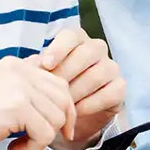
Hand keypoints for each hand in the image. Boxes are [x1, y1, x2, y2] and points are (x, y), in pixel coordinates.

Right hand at [0, 55, 74, 149]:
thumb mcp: (4, 95)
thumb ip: (30, 89)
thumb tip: (67, 99)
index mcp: (17, 66)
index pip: (60, 85)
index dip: (65, 110)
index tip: (59, 129)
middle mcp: (20, 71)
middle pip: (64, 101)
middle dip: (57, 126)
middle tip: (38, 140)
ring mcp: (19, 87)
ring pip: (56, 119)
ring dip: (41, 140)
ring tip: (19, 144)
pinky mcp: (17, 107)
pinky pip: (44, 134)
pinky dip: (33, 148)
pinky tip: (13, 149)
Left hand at [37, 29, 123, 149]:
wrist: (66, 114)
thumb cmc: (49, 88)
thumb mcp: (38, 76)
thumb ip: (35, 68)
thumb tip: (29, 67)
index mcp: (76, 41)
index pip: (72, 36)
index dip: (59, 49)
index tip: (46, 65)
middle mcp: (97, 50)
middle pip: (88, 52)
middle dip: (67, 72)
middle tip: (50, 90)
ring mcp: (111, 68)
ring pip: (99, 74)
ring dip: (77, 91)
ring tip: (60, 104)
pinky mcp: (119, 88)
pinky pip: (110, 93)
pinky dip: (90, 104)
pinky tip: (76, 111)